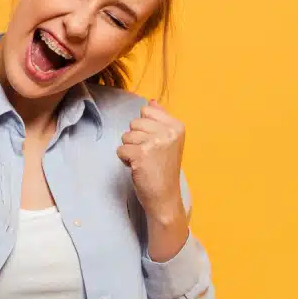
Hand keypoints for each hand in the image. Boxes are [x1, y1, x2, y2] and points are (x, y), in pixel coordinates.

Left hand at [117, 100, 187, 222]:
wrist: (165, 197)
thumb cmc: (164, 169)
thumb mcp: (169, 141)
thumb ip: (160, 119)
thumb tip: (151, 101)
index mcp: (177, 126)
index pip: (147, 110)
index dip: (144, 127)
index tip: (154, 143)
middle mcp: (168, 132)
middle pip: (134, 122)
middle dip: (136, 139)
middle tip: (148, 155)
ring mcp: (155, 142)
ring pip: (126, 135)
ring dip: (130, 149)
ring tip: (143, 161)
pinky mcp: (141, 154)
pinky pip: (121, 149)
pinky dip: (125, 159)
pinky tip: (137, 168)